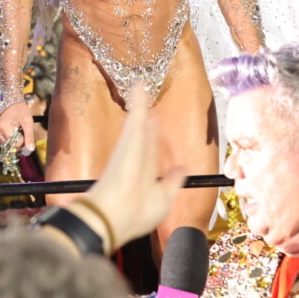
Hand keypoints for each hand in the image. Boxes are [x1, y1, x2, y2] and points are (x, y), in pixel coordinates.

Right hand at [0, 99, 34, 154]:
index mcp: (4, 128)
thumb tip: (31, 149)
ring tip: (16, 129)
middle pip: (11, 146)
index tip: (25, 131)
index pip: (17, 144)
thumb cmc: (20, 108)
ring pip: (7, 145)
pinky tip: (11, 130)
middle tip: (21, 130)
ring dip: (13, 140)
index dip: (24, 140)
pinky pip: (3, 141)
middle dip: (19, 141)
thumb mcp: (27, 121)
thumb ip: (29, 136)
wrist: (10, 99)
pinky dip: (9, 138)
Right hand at [79, 86, 185, 250]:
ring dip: (140, 105)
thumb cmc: (139, 212)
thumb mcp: (164, 198)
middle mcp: (135, 157)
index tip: (154, 129)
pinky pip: (137, 113)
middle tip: (146, 106)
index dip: (151, 141)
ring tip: (141, 89)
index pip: (148, 153)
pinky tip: (140, 84)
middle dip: (145, 122)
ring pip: (137, 122)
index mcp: (142, 174)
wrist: (114, 213)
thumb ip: (173, 180)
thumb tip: (184, 168)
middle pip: (142, 134)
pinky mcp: (130, 136)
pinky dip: (139, 100)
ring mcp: (131, 145)